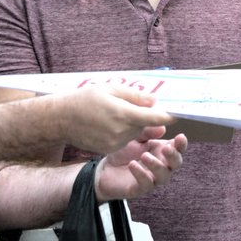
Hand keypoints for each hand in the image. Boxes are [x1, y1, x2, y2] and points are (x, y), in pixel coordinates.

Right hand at [58, 86, 175, 154]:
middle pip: (145, 125)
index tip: (179, 113)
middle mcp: (121, 131)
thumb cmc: (85, 99)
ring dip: (132, 125)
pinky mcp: (108, 150)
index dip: (168, 115)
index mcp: (123, 114)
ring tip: (113, 113)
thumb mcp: (111, 90)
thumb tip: (155, 102)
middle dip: (144, 116)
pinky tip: (108, 124)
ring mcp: (114, 143)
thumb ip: (135, 97)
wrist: (61, 119)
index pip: (154, 117)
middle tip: (131, 106)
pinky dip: (122, 133)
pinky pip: (124, 140)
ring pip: (135, 133)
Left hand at [94, 131, 186, 201]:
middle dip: (173, 156)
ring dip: (156, 165)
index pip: (178, 148)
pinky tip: (132, 165)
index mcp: (162, 151)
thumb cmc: (123, 153)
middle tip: (166, 148)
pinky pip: (146, 184)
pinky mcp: (140, 189)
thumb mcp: (134, 138)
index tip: (180, 136)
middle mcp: (161, 166)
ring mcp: (152, 178)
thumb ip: (147, 132)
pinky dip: (141, 174)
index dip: (182, 144)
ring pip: (163, 175)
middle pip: (176, 163)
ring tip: (144, 156)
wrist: (105, 170)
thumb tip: (162, 128)